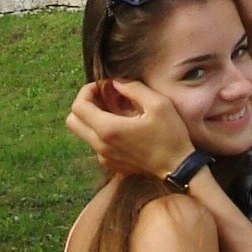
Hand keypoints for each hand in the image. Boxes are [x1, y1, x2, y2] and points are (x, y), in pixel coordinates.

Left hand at [66, 81, 192, 176]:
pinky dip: (102, 133)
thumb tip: (116, 83)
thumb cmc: (171, 135)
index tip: (105, 87)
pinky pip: (95, 145)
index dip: (87, 91)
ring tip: (116, 113)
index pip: (78, 106)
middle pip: (73, 121)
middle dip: (84, 105)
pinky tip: (122, 129)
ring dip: (93, 119)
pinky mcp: (111, 165)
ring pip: (83, 133)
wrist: (178, 168)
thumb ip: (133, 88)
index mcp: (108, 129)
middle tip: (104, 98)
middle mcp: (100, 145)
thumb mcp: (158, 104)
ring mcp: (104, 157)